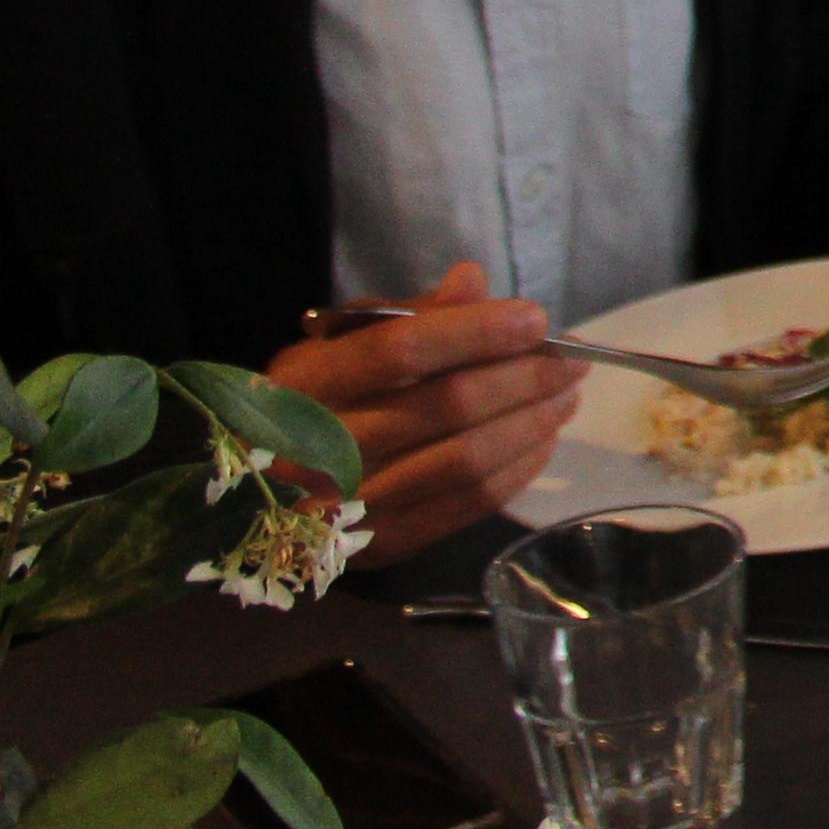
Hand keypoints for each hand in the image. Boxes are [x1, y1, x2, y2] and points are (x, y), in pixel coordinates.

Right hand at [266, 262, 583, 562]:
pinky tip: (543, 440)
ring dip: (532, 423)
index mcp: (302, 385)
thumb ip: (407, 315)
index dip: (475, 331)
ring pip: (466, 459)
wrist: (256, 496)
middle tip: (572, 359)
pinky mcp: (381, 546)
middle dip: (524, 377)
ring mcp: (350, 507)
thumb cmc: (310, 403)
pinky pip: (468, 504)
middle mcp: (319, 450)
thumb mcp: (338, 347)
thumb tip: (472, 282)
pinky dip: (519, 469)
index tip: (536, 318)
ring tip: (565, 396)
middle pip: (446, 406)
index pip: (399, 351)